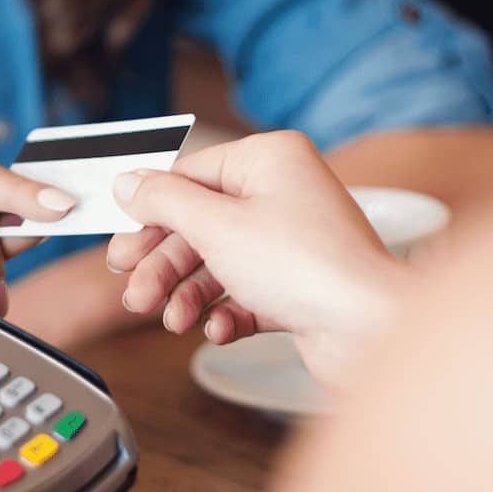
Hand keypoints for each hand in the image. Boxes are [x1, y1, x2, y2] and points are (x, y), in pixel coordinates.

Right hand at [106, 131, 407, 386]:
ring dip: (188, 295)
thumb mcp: (216, 226)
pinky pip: (246, 293)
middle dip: (164, 266)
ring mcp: (292, 242)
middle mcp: (284, 194)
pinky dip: (225, 313)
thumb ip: (164, 202)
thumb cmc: (306, 268)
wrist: (370, 331)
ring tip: (173, 320)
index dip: (150, 213)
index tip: (122, 245)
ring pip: (219, 263)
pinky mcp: (298, 286)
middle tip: (135, 293)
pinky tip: (217, 330)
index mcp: (270, 160)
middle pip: (200, 224)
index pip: (191, 175)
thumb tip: (128, 182)